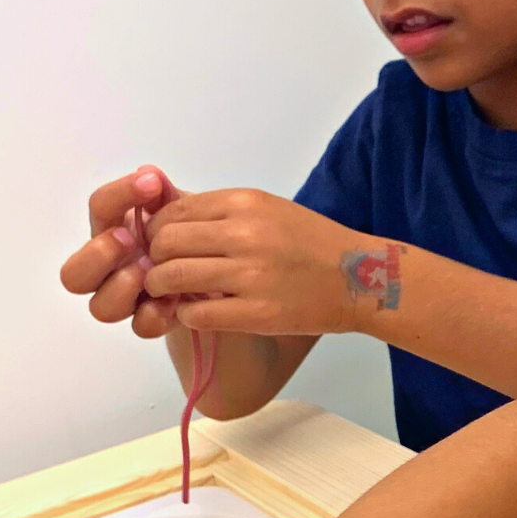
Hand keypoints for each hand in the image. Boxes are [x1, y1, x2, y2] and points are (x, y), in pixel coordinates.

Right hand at [60, 166, 182, 339]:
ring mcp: (127, 298)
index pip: (100, 208)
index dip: (119, 195)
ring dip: (123, 286)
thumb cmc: (192, 234)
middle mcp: (111, 268)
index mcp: (115, 229)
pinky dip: (154, 313)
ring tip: (149, 270)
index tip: (153, 184)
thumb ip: (163, 194)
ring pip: (101, 307)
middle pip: (73, 275)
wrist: (220, 267)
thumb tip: (148, 173)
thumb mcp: (181, 209)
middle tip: (128, 238)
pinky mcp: (151, 321)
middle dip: (98, 254)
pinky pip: (140, 327)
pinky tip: (175, 298)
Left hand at [141, 189, 395, 339]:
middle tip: (162, 272)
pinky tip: (198, 312)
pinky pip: (196, 313)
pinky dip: (187, 314)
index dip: (156, 230)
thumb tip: (164, 217)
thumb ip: (221, 212)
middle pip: (165, 243)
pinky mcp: (258, 314)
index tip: (161, 246)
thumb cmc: (311, 243)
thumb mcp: (268, 209)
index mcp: (245, 203)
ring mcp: (251, 275)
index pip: (173, 211)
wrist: (362, 277)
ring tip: (172, 294)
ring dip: (162, 289)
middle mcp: (245, 234)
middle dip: (154, 260)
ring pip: (173, 278)